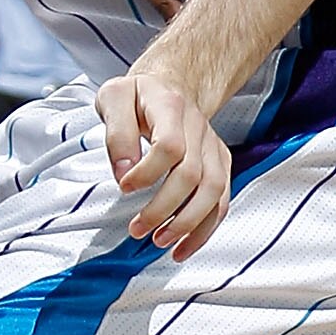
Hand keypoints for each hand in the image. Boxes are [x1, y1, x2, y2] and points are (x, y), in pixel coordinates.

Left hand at [94, 66, 230, 258]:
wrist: (169, 86)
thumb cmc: (137, 96)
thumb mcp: (113, 98)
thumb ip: (116, 133)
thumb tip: (123, 173)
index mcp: (170, 107)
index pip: (169, 146)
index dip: (147, 172)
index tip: (124, 187)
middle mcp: (198, 128)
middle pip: (191, 175)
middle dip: (164, 209)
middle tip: (137, 229)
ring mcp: (212, 147)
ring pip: (214, 191)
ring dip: (188, 224)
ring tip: (161, 242)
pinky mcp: (219, 164)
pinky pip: (221, 201)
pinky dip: (204, 229)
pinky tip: (182, 248)